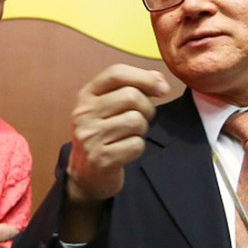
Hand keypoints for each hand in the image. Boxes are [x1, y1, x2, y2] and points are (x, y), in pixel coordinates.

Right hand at [66, 64, 168, 204]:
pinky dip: (137, 148)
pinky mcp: (101, 159)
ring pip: (136, 121)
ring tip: (130, 135)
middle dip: (147, 108)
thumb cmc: (103, 134)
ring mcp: (91, 137)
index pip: (116, 73)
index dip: (144, 77)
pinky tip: (126, 150)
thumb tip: (159, 79)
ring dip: (142, 130)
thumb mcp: (109, 107)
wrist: (85, 174)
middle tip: (142, 119)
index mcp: (86, 95)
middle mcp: (84, 113)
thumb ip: (132, 88)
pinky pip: (136, 145)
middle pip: (131, 96)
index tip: (162, 88)